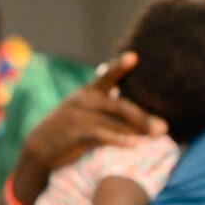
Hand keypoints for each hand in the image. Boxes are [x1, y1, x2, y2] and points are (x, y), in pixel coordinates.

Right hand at [8, 53, 164, 201]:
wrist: (40, 148)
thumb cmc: (68, 129)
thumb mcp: (81, 109)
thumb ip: (102, 102)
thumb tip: (126, 97)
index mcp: (88, 92)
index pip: (107, 76)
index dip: (120, 66)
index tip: (135, 57)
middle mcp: (84, 100)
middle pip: (120, 106)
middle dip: (144, 117)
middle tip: (165, 127)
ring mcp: (79, 116)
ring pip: (114, 121)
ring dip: (138, 129)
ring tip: (158, 135)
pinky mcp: (76, 134)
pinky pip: (101, 135)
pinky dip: (118, 139)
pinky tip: (134, 145)